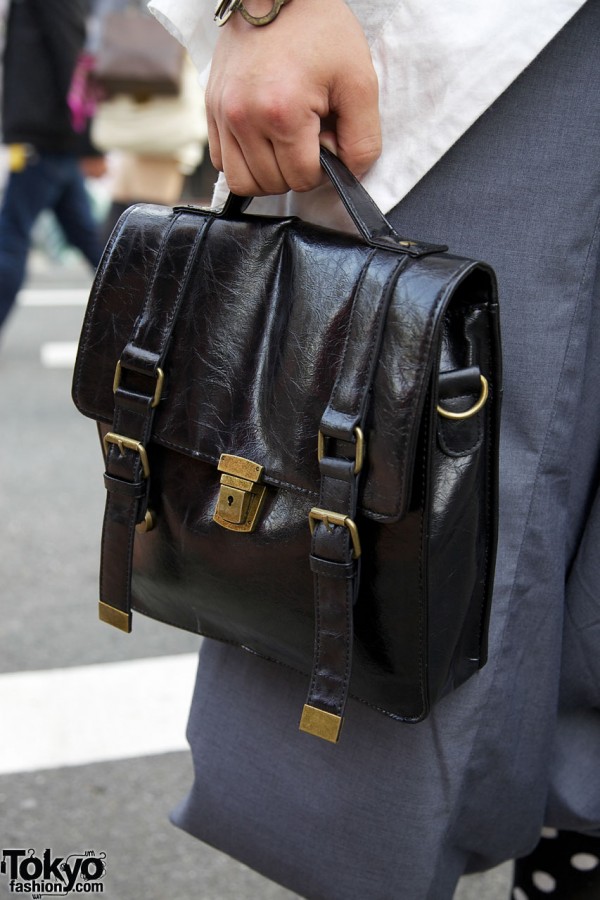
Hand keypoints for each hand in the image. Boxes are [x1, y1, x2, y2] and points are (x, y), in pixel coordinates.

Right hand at [205, 0, 380, 195]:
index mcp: (282, 113)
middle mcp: (243, 117)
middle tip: (308, 135)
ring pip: (242, 181)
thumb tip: (351, 175)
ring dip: (268, 173)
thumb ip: (363, 140)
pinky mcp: (210, 108)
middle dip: (295, 170)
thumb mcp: (360, 82)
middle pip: (271, 184)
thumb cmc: (321, 31)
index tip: (326, 135)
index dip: (322, 167)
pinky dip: (244, 160)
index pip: (301, 179)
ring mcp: (221, 114)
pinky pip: (221, 162)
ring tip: (285, 142)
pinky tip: (264, 137)